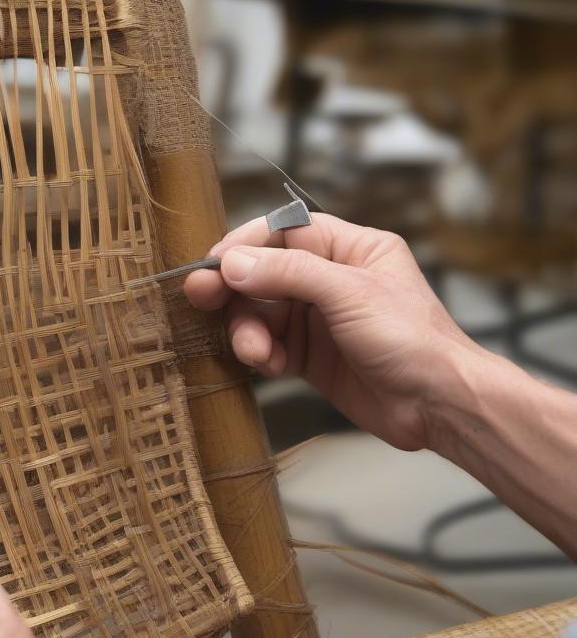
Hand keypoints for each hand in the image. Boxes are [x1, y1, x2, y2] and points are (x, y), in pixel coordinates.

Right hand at [184, 214, 477, 450]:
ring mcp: (320, 320)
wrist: (438, 405)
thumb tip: (233, 263)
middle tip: (200, 296)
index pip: (285, 231)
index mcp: (352, 248)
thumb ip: (288, 273)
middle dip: (233, 287)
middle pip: (265, 272)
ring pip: (262, 313)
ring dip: (248, 330)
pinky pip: (270, 346)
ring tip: (251, 349)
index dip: (246, 244)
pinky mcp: (311, 357)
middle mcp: (332, 280)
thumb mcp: (349, 294)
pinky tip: (266, 364)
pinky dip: (260, 354)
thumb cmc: (413, 340)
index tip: (214, 262)